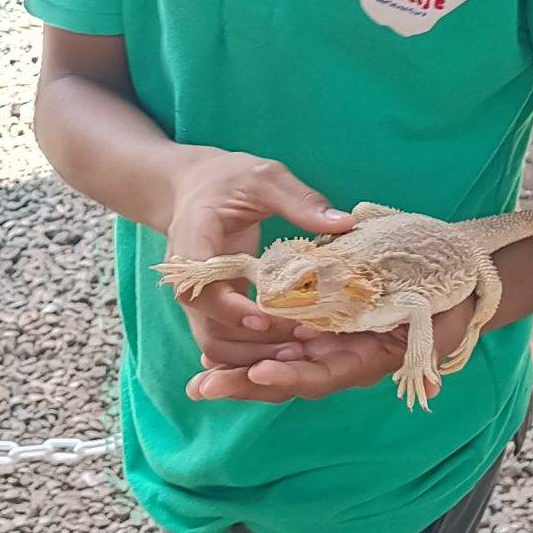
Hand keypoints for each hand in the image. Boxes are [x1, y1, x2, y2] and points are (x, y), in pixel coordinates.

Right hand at [163, 149, 352, 372]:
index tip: (268, 316)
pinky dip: (257, 352)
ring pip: (218, 346)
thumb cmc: (228, 179)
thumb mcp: (264, 177)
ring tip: (304, 351)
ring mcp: (199, 300)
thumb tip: (344, 224)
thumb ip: (300, 201)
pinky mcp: (214, 310)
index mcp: (191, 242)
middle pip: (211, 329)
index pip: (202, 289)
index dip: (231, 310)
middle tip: (305, 342)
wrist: (195, 188)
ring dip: (258, 355)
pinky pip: (228, 342)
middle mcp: (188, 281)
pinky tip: (293, 348)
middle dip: (257, 342)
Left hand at [188, 297, 478, 404]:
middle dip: (246, 385)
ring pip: (276, 361)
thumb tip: (429, 387)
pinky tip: (217, 349)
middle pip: (288, 377)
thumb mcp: (441, 317)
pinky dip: (251, 345)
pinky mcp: (316, 320)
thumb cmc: (449, 293)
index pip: (323, 376)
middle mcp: (341, 357)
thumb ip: (428, 348)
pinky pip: (279, 337)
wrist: (450, 272)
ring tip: (199, 380)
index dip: (292, 377)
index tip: (260, 374)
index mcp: (366, 359)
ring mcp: (327, 341)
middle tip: (203, 388)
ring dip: (238, 370)